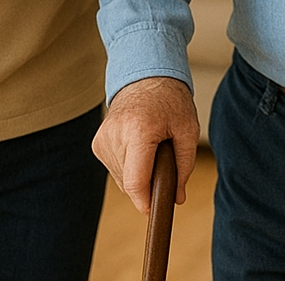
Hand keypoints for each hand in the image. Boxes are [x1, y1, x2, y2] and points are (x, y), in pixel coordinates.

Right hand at [93, 76, 200, 214]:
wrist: (144, 75)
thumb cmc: (169, 100)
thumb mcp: (187, 130)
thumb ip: (184, 166)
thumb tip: (177, 198)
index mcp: (138, 130)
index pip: (135, 182)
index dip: (146, 201)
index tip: (155, 210)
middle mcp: (115, 135)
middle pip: (129, 183)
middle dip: (148, 183)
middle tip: (164, 161)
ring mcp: (102, 138)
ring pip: (121, 179)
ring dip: (139, 174)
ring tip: (150, 148)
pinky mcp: (97, 142)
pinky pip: (114, 169)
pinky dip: (129, 166)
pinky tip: (138, 148)